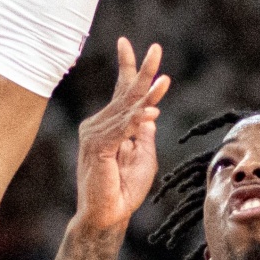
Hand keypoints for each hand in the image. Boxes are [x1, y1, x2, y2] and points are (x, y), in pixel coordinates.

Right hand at [75, 38, 169, 228]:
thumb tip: (150, 113)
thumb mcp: (143, 156)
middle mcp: (98, 125)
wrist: (108, 216)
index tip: (127, 42)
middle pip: (125, 94)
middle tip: (156, 48)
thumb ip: (144, 134)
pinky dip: (137, 121)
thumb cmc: (124, 190)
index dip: (127, 67)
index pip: (120, 91)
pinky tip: (151, 113)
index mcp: (110, 125)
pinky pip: (122, 129)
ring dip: (148, 96)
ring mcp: (95, 135)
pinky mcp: (98, 148)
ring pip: (127, 110)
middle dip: (142, 70)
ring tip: (164, 81)